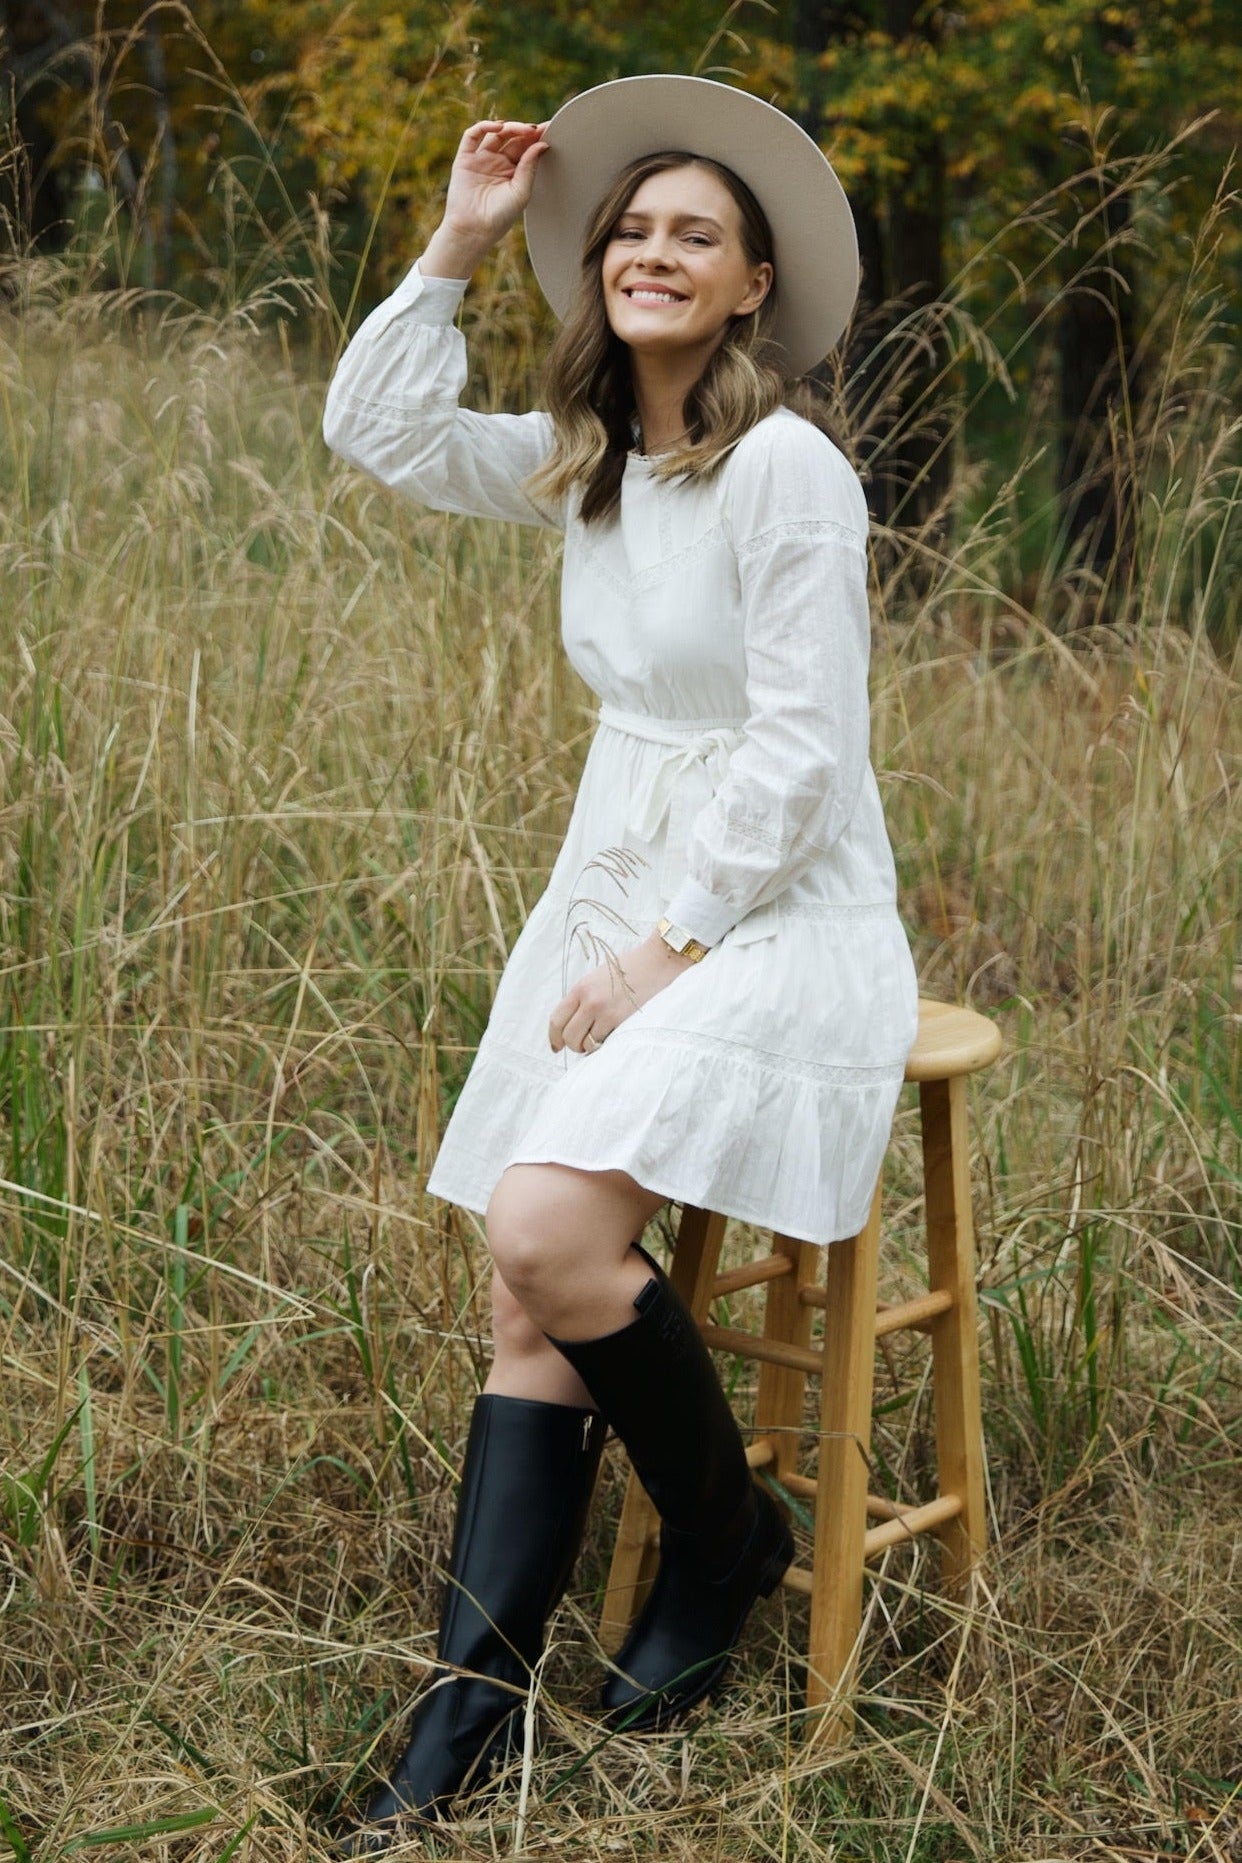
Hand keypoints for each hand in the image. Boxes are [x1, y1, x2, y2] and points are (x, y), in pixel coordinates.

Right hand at [422, 120, 548, 276]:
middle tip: (536, 129)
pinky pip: (472, 136)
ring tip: (521, 129)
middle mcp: (498, 163)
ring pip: (496, 134)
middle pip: (513, 138)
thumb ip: (529, 167)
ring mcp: (481, 159)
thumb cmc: (499, 217)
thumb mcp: (521, 192)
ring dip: (509, 127)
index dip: (536, 138)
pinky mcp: (465, 158)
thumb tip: (542, 144)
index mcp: (514, 172)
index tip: (549, 129)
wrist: (473, 230)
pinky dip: (484, 126)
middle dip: (525, 131)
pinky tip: (498, 127)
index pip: (526, 148)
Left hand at [549, 931, 694, 1054]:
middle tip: (583, 1045)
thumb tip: (571, 1025)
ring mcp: (604, 1011)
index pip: (556, 1020)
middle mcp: (589, 1000)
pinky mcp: (620, 1020)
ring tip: (599, 1041)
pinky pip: (602, 1043)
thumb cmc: (630, 971)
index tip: (556, 1046)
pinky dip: (604, 1045)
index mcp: (580, 988)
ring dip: (589, 1048)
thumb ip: (583, 999)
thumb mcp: (598, 979)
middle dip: (573, 1045)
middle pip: (568, 1036)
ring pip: (584, 1044)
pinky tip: (611, 1038)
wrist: (658, 962)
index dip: (554, 1038)